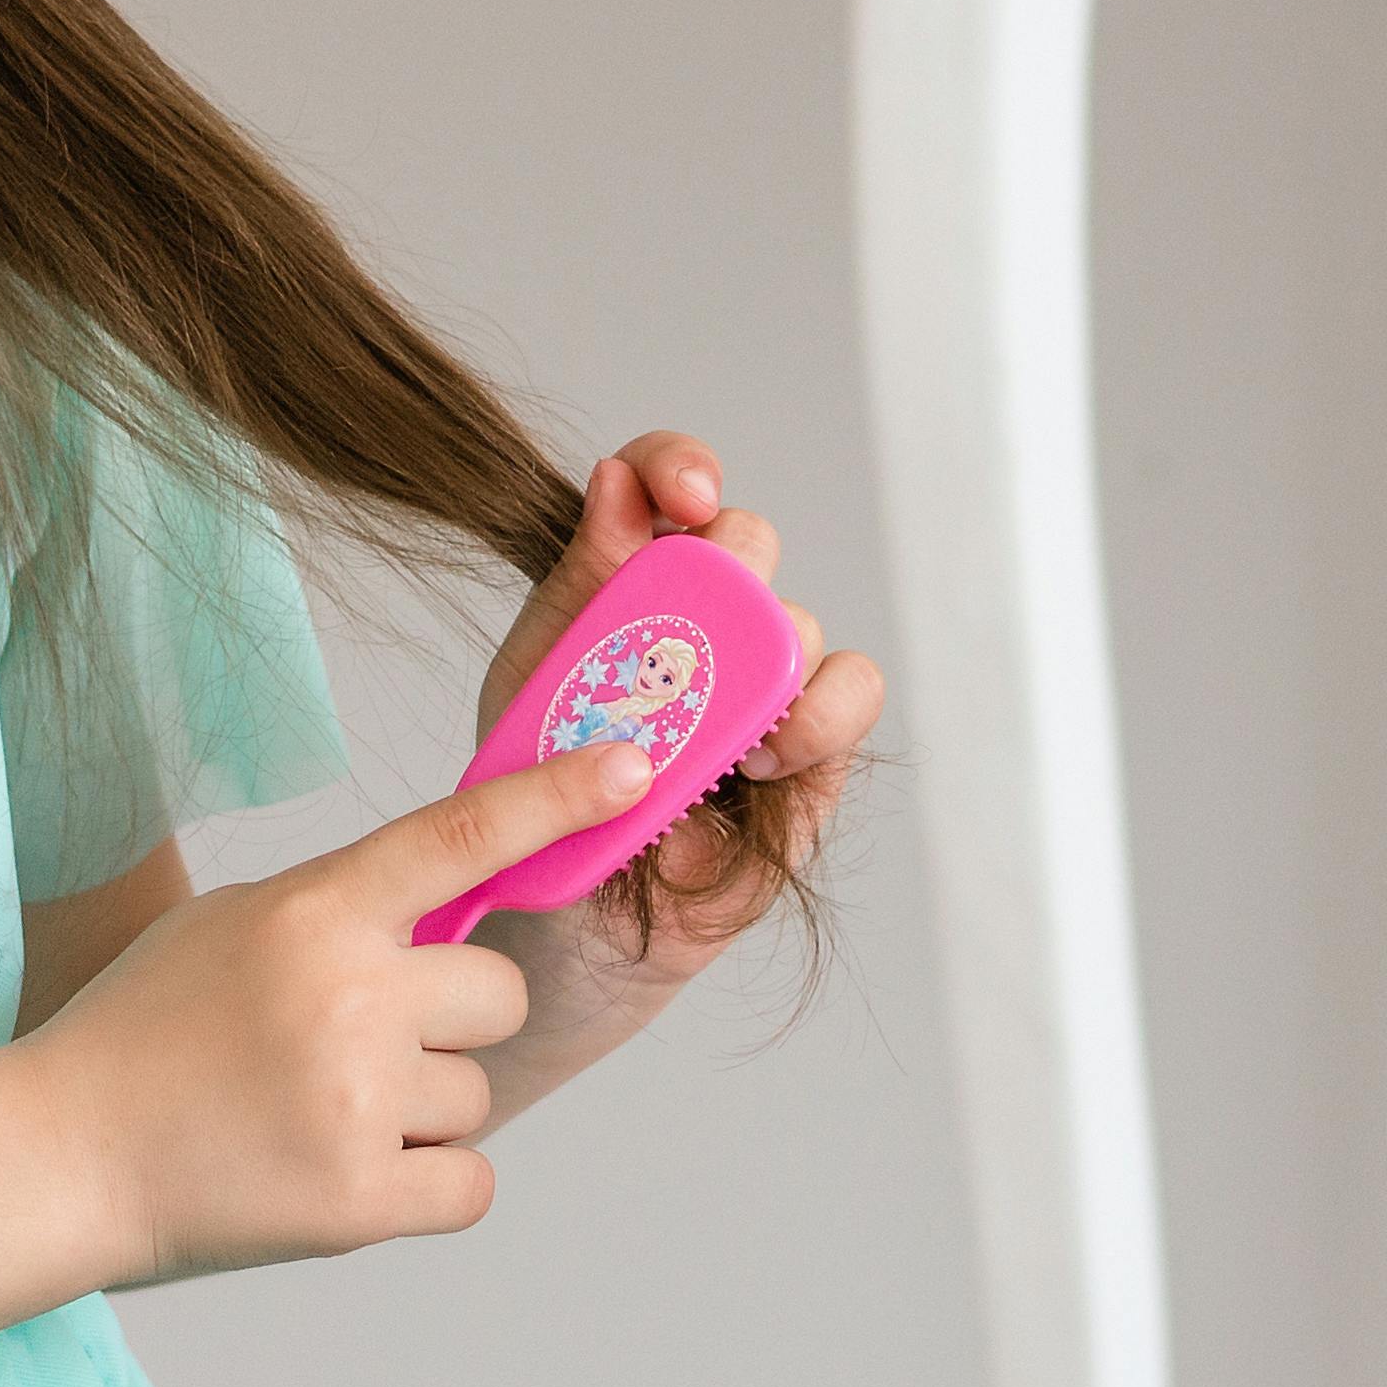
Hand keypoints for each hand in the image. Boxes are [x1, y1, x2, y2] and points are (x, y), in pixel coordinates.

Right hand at [22, 726, 659, 1284]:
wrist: (56, 1156)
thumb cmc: (144, 1034)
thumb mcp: (231, 926)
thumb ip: (342, 912)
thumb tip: (453, 905)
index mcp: (314, 911)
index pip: (460, 835)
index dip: (556, 796)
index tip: (636, 765)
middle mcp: (348, 994)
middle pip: (498, 994)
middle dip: (448, 1026)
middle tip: (352, 1052)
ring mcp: (356, 1099)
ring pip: (478, 1094)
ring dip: (419, 1112)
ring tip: (313, 1118)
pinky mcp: (360, 1199)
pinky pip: (472, 1182)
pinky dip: (426, 1186)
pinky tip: (343, 1174)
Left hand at [475, 432, 883, 1057]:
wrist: (570, 921)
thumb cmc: (544, 794)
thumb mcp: (537, 686)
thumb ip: (583, 586)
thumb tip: (614, 482)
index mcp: (631, 582)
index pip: (667, 482)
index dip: (680, 466)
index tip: (684, 495)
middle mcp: (709, 618)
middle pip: (749, 540)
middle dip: (728, 565)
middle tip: (695, 622)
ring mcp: (765, 681)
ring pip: (802, 625)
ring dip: (767, 664)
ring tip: (720, 733)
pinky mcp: (811, 751)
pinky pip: (848, 700)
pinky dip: (813, 723)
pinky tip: (756, 766)